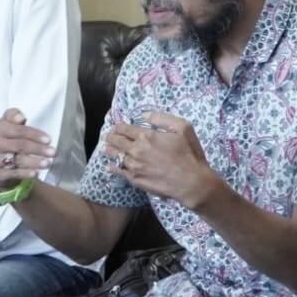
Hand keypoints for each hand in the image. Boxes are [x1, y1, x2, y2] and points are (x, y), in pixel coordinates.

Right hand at [0, 108, 56, 189]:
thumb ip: (14, 117)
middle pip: (19, 144)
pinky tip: (35, 173)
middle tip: (53, 152)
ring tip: (47, 163)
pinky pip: (13, 173)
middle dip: (38, 148)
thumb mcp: (11, 126)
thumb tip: (20, 117)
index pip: (17, 129)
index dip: (33, 134)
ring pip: (17, 159)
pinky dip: (25, 173)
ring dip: (35, 162)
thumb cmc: (9, 141)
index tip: (48, 139)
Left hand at [102, 111, 220, 209]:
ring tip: (105, 148)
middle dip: (111, 137)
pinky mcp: (136, 180)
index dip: (119, 127)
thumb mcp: (182, 127)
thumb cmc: (189, 154)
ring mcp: (134, 166)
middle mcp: (137, 150)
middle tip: (107, 136)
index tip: (115, 126)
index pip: (126, 129)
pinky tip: (108, 166)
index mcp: (147, 136)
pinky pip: (119, 172)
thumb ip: (162, 118)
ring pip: (116, 156)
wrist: (191, 182)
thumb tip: (144, 115)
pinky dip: (112, 167)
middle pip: (118, 141)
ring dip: (110, 150)